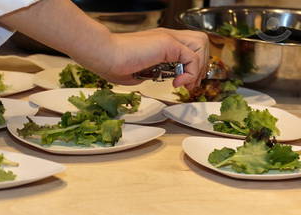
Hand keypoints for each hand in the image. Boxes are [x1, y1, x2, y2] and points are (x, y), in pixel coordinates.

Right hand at [76, 28, 207, 89]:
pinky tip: (177, 83)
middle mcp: (167, 37)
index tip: (185, 83)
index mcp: (160, 43)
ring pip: (201, 45)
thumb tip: (156, 79)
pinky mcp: (168, 43)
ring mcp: (169, 38)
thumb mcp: (137, 73)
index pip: (190, 47)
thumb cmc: (112, 64)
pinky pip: (193, 57)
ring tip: (185, 83)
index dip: (193, 66)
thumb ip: (150, 74)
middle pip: (201, 43)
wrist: (105, 56)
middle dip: (201, 66)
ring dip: (198, 67)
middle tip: (189, 85)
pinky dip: (191, 73)